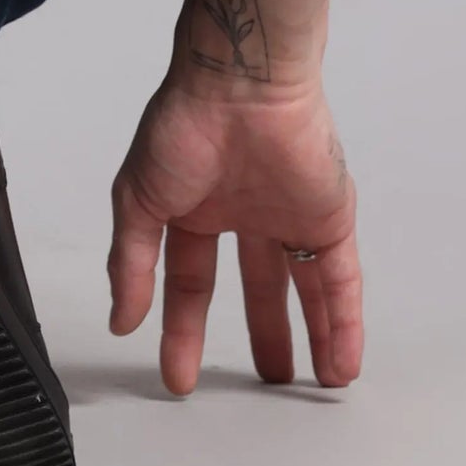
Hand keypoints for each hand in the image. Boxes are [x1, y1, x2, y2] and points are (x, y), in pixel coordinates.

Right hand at [108, 70, 361, 391]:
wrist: (242, 83)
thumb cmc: (185, 122)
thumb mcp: (139, 198)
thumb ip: (130, 262)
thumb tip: (120, 319)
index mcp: (196, 207)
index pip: (191, 282)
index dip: (183, 329)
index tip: (180, 374)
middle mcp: (245, 212)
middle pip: (257, 287)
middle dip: (263, 333)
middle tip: (266, 380)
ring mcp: (290, 215)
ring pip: (305, 287)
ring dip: (312, 334)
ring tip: (316, 382)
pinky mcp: (329, 217)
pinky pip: (341, 280)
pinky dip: (344, 322)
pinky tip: (342, 362)